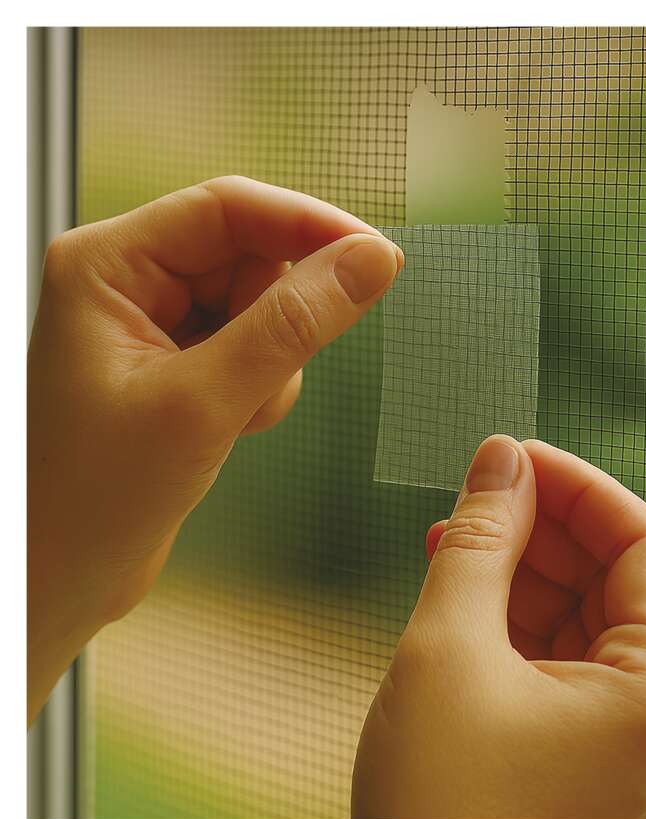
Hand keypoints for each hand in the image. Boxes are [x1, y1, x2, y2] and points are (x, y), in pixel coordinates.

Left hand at [27, 176, 401, 725]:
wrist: (60, 577)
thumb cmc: (91, 498)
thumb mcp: (203, 404)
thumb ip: (291, 326)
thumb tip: (368, 262)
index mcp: (108, 263)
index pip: (229, 208)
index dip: (310, 225)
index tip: (378, 257)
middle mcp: (131, 281)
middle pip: (251, 256)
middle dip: (279, 318)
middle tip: (267, 376)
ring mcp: (159, 325)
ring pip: (262, 306)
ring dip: (272, 363)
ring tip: (233, 415)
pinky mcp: (183, 364)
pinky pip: (257, 348)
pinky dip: (264, 387)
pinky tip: (231, 426)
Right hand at [352, 436, 645, 818]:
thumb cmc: (436, 801)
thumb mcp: (450, 647)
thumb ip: (482, 540)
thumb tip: (498, 458)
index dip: (581, 487)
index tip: (518, 455)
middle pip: (615, 575)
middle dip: (545, 524)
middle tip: (479, 490)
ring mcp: (616, 730)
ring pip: (579, 610)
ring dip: (520, 563)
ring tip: (455, 533)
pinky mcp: (574, 742)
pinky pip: (554, 650)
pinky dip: (509, 608)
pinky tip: (460, 578)